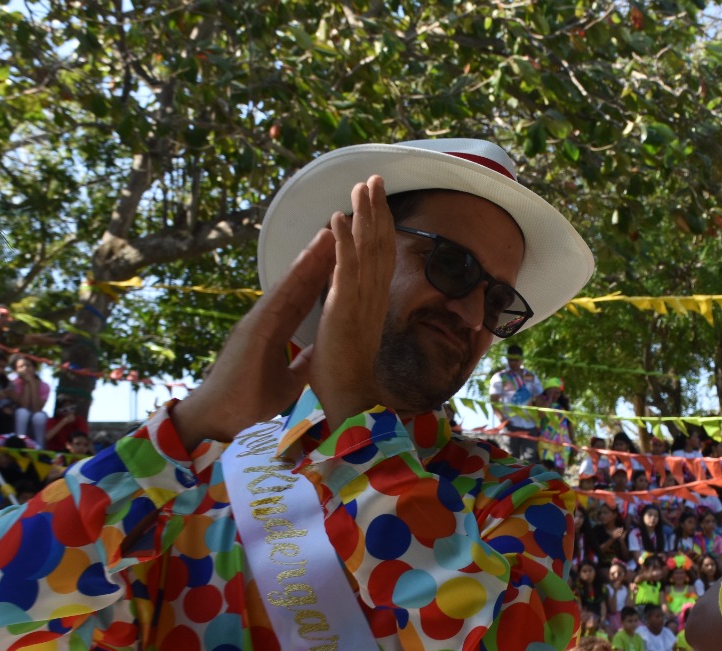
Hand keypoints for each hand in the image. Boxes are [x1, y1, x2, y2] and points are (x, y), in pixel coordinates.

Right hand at [171, 226, 337, 449]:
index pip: (304, 300)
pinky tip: (306, 261)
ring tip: (327, 234)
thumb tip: (319, 353)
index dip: (321, 279)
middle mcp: (266, 320)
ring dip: (307, 260)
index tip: (339, 259)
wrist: (222, 418)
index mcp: (275, 332)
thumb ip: (301, 363)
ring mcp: (258, 321)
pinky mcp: (253, 328)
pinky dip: (293, 279)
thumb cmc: (248, 401)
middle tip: (337, 233)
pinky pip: (278, 299)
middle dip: (318, 260)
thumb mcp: (287, 381)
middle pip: (298, 285)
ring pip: (289, 284)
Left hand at [306, 175, 395, 429]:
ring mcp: (360, 302)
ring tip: (362, 185)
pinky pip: (345, 268)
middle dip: (377, 210)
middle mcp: (372, 298)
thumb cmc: (345, 377)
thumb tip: (352, 309)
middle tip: (374, 178)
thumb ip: (353, 317)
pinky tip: (340, 218)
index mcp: (372, 303)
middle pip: (379, 245)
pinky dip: (344, 241)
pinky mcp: (343, 309)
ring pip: (367, 250)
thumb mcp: (350, 338)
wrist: (348, 402)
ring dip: (365, 215)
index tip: (378, 201)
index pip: (380, 257)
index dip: (381, 226)